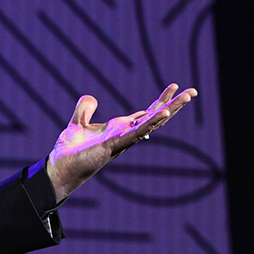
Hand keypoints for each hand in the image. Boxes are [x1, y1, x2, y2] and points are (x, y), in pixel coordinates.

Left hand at [46, 84, 196, 201]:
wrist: (60, 168)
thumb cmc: (70, 151)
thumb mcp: (77, 123)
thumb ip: (85, 110)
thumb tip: (91, 97)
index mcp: (119, 128)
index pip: (144, 113)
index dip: (159, 100)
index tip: (173, 85)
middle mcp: (125, 134)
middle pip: (154, 117)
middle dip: (173, 104)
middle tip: (193, 91)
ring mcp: (122, 140)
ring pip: (152, 123)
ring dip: (171, 109)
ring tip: (188, 96)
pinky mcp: (115, 145)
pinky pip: (137, 132)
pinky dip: (151, 122)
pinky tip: (165, 112)